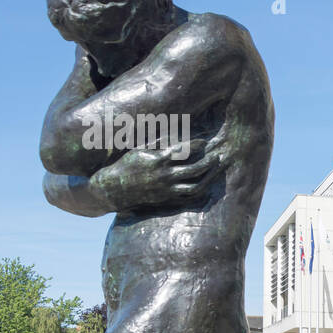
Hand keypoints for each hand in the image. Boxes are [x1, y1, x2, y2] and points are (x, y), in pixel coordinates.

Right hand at [90, 137, 223, 211]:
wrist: (114, 188)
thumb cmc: (127, 164)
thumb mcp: (140, 149)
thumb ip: (159, 142)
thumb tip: (175, 134)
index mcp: (158, 160)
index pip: (183, 151)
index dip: (196, 145)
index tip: (204, 141)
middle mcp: (165, 176)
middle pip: (195, 170)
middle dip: (209, 162)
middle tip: (217, 155)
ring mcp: (167, 190)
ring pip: (196, 186)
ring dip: (209, 178)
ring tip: (216, 170)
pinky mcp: (167, 199)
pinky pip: (189, 197)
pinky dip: (201, 191)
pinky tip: (208, 184)